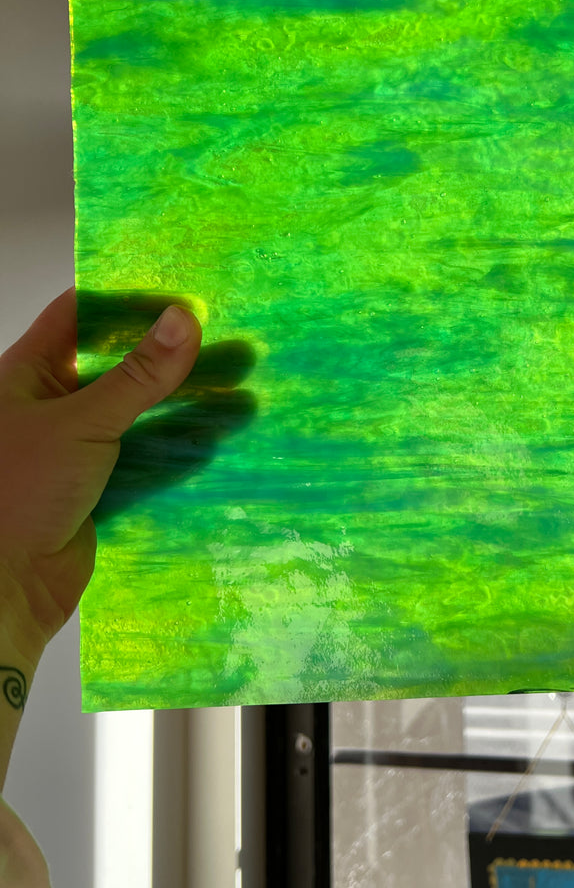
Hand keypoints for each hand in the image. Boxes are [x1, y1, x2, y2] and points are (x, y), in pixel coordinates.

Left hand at [0, 290, 200, 666]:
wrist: (5, 589)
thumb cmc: (20, 491)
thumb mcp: (83, 422)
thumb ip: (138, 374)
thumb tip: (184, 319)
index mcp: (26, 375)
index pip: (80, 317)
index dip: (127, 302)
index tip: (182, 298)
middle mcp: (49, 406)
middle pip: (116, 368)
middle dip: (169, 359)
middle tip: (225, 344)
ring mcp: (73, 449)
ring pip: (136, 416)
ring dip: (181, 407)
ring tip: (236, 393)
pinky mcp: (96, 490)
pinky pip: (144, 460)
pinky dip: (177, 451)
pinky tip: (216, 440)